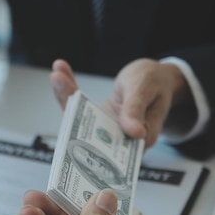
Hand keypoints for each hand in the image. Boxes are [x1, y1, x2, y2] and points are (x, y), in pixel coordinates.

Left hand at [50, 58, 187, 148]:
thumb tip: (135, 132)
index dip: (89, 138)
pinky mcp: (96, 118)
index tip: (72, 119)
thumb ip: (137, 109)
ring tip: (57, 73)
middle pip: (87, 132)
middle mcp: (119, 139)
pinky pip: (79, 106)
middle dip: (69, 107)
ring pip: (78, 118)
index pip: (110, 145)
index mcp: (138, 140)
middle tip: (58, 80)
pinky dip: (69, 88)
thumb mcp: (148, 89)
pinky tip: (61, 69)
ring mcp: (105, 129)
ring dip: (65, 95)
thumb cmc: (156, 83)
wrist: (155, 79)